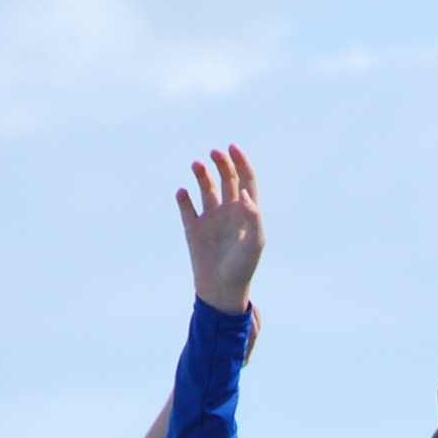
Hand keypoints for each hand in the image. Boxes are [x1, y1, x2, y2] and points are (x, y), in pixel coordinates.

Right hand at [176, 144, 262, 313]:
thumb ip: (253, 216)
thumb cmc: (243, 267)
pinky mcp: (193, 229)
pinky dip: (183, 198)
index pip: (245, 180)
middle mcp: (228, 211)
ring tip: (197, 165)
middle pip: (226, 179)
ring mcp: (210, 219)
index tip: (232, 148)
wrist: (222, 289)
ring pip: (205, 188)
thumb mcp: (255, 242)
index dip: (240, 162)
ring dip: (202, 175)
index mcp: (246, 212)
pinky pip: (186, 208)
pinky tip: (182, 192)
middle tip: (214, 154)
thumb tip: (245, 193)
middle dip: (221, 164)